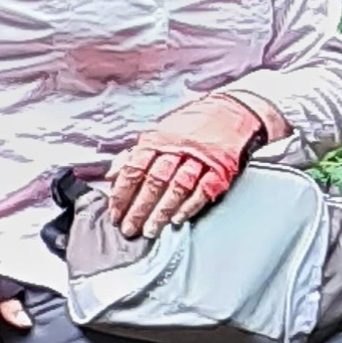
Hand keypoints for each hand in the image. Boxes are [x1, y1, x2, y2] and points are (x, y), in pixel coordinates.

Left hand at [105, 94, 264, 237]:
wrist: (230, 112)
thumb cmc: (188, 127)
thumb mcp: (157, 134)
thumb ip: (133, 156)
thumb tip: (111, 176)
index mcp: (157, 140)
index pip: (134, 169)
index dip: (122, 193)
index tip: (115, 213)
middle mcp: (177, 149)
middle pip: (154, 181)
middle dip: (139, 208)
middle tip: (130, 228)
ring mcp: (200, 158)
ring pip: (177, 187)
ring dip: (162, 211)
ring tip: (151, 230)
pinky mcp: (221, 167)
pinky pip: (204, 189)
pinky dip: (189, 206)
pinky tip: (177, 219)